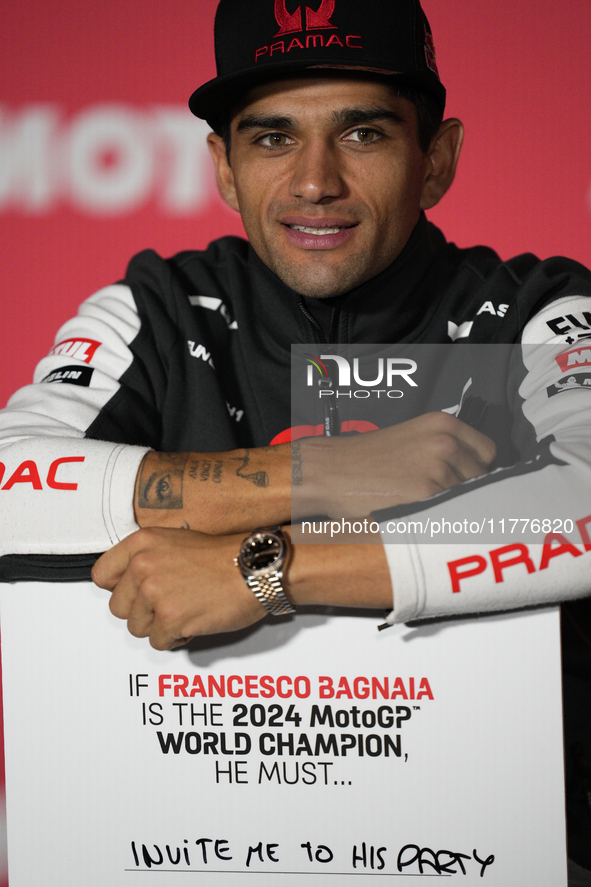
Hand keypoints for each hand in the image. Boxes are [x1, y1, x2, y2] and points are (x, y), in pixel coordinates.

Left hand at [91, 527, 265, 649]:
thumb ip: (146, 558)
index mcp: (142, 544)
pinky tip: (192, 621)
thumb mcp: (175, 542)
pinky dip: (176, 638)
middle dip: (142, 612)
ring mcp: (155, 594)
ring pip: (137, 628)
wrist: (254, 568)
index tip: (132, 593)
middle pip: (118, 608)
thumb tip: (129, 583)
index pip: (102, 576)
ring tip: (184, 610)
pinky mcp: (170, 619)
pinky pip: (159, 642)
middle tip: (167, 604)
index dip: (120, 589)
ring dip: (160, 626)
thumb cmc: (224, 557)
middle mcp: (143, 567)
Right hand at [295, 411, 495, 518]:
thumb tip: (475, 473)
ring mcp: (437, 469)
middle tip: (438, 497)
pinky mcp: (425, 495)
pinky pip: (450, 513)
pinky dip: (439, 519)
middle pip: (482, 478)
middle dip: (465, 490)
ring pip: (467, 499)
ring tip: (424, 507)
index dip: (476, 469)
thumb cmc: (368, 458)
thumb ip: (445, 447)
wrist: (332, 471)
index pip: (488, 452)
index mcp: (443, 424)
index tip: (464, 480)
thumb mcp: (413, 437)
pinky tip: (421, 516)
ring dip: (452, 507)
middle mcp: (445, 443)